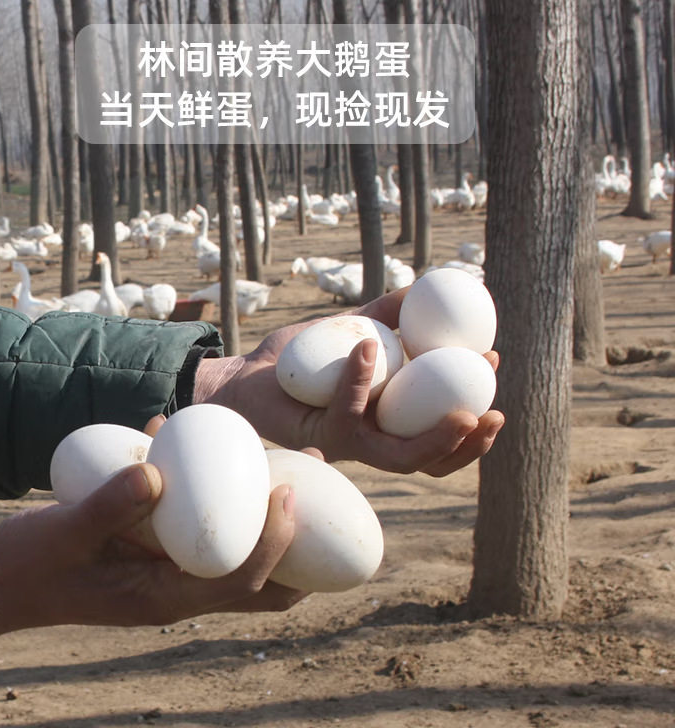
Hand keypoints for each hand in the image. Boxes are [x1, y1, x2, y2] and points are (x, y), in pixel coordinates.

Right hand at [0, 430, 303, 655]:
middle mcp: (182, 592)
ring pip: (243, 557)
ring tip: (292, 465)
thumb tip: (157, 470)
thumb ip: (106, 506)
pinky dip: (229, 505)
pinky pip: (212, 534)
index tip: (288, 490)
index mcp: (166, 599)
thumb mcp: (62, 533)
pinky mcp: (164, 554)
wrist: (6, 581)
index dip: (274, 542)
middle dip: (297, 537)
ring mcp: (175, 575)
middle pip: (262, 580)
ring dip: (272, 520)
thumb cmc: (31, 563)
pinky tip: (223, 458)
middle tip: (314, 478)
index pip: (241, 582)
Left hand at [195, 287, 504, 475]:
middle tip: (494, 415)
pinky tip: (367, 346)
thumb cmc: (300, 357)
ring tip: (462, 414)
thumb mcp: (352, 329)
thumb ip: (387, 315)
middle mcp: (372, 440)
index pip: (442, 428)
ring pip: (399, 458)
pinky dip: (360, 378)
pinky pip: (347, 412)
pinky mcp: (318, 437)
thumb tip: (426, 286)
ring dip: (435, 440)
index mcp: (388, 419)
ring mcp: (347, 444)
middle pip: (432, 459)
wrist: (249, 373)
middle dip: (470, 445)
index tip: (495, 362)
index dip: (475, 408)